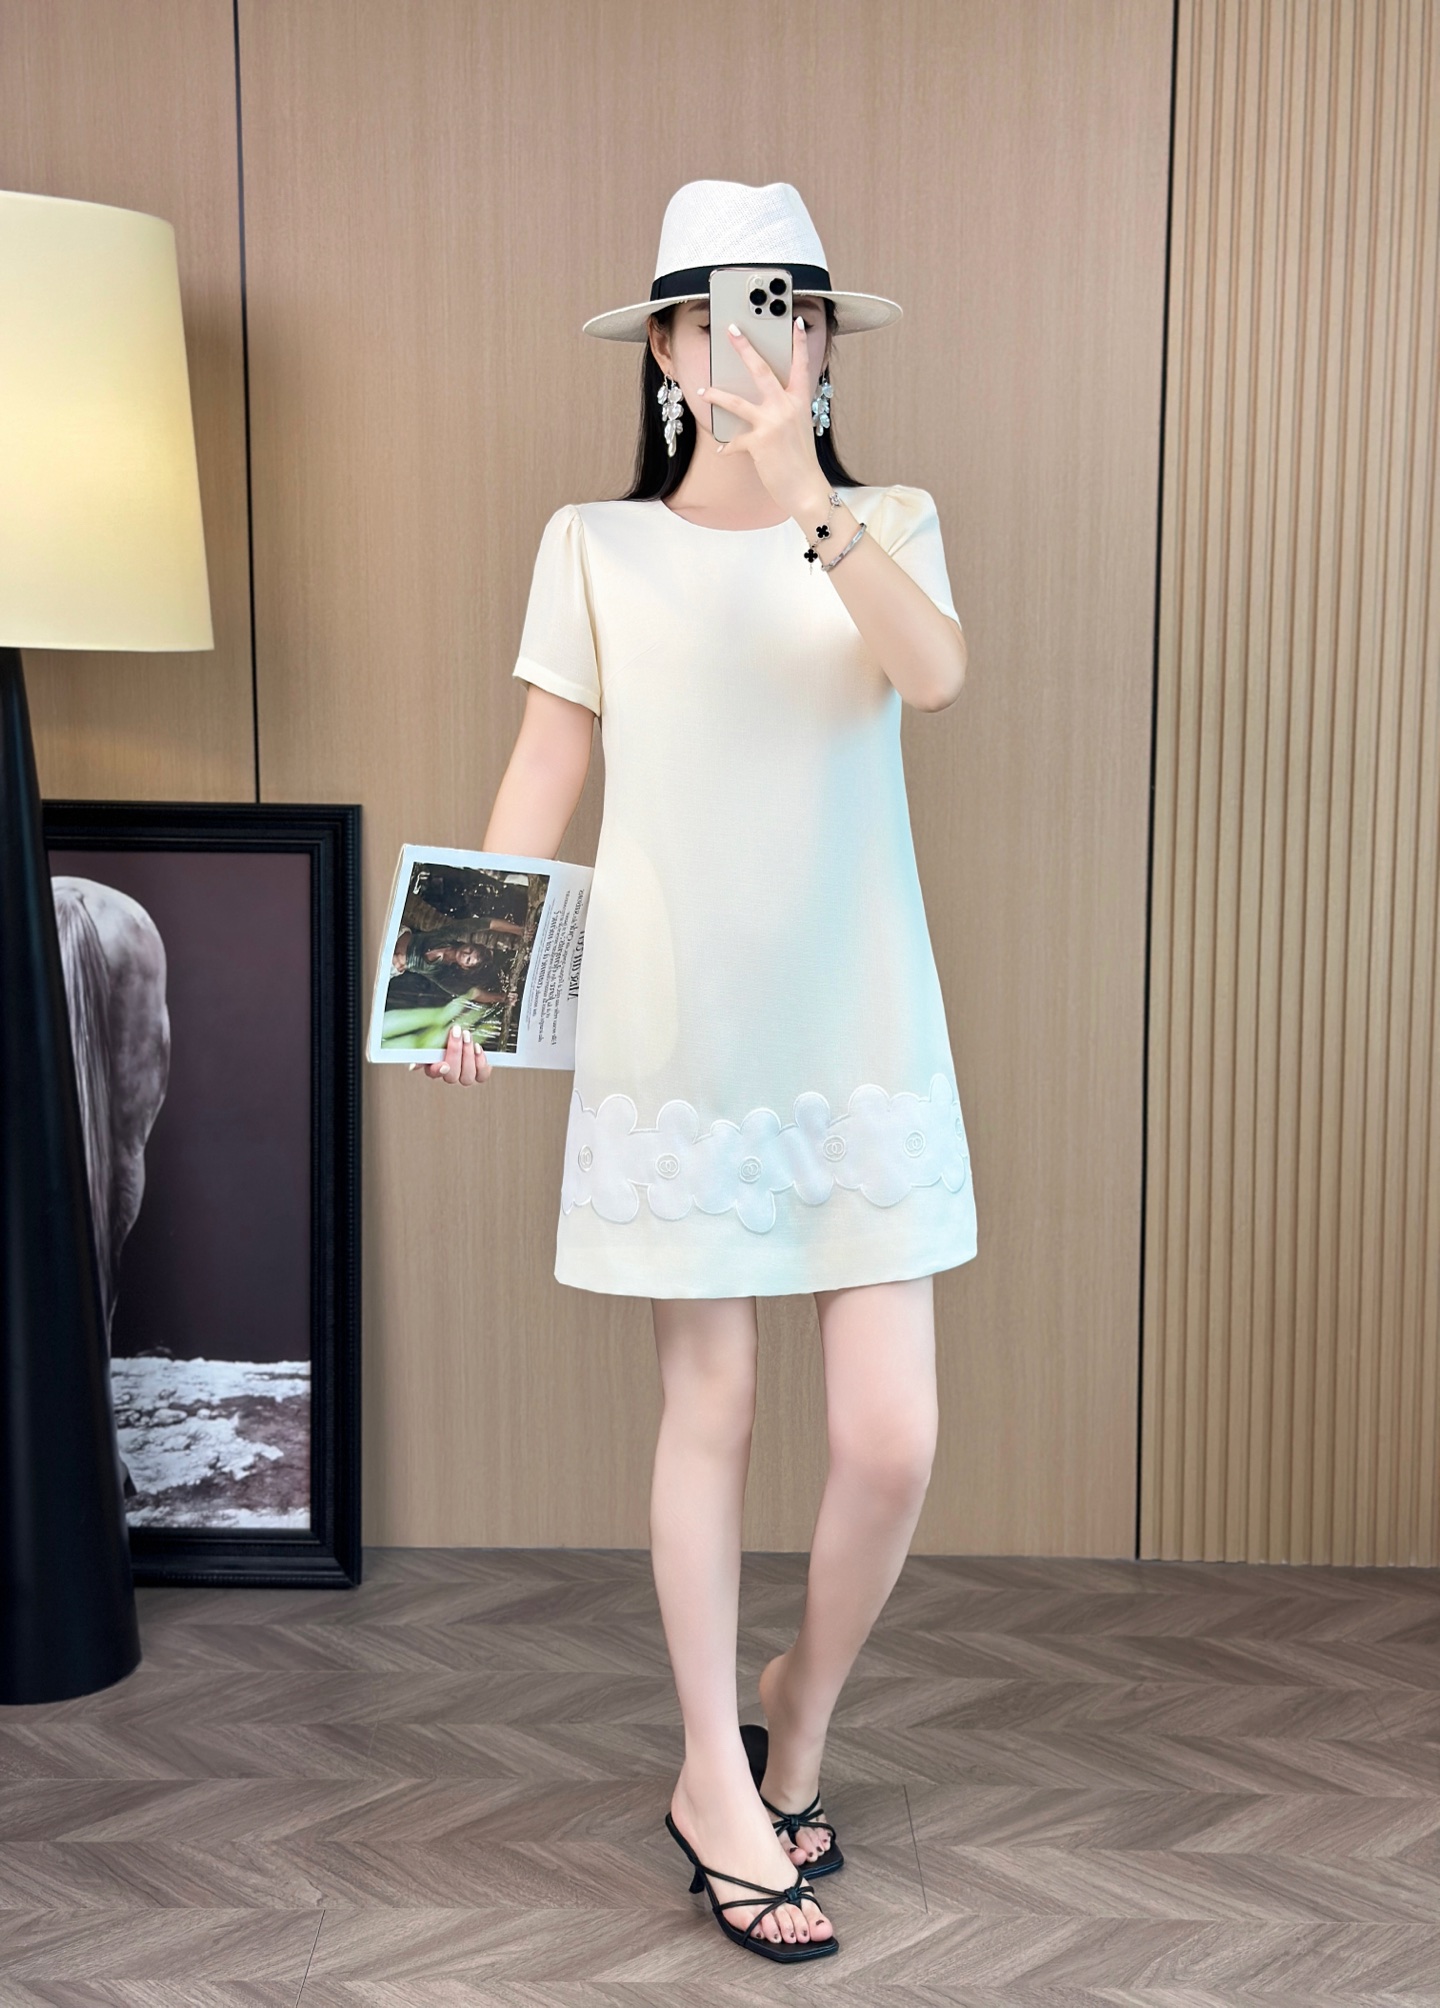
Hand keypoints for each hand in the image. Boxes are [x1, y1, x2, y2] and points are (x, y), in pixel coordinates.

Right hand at [416, 1023, 491, 1085]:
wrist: (466, 1031)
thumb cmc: (447, 1032)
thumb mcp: (434, 1035)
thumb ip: (423, 1048)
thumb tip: (413, 1067)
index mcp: (433, 1066)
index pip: (432, 1073)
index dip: (437, 1071)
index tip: (443, 1065)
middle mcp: (449, 1074)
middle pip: (451, 1074)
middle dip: (455, 1052)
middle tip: (457, 1033)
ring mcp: (465, 1075)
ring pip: (467, 1076)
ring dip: (468, 1055)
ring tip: (468, 1037)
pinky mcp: (480, 1073)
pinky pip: (482, 1075)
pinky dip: (481, 1062)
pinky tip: (478, 1048)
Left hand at [699, 315, 827, 521]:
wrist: (806, 488)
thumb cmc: (801, 461)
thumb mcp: (799, 429)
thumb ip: (786, 411)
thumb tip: (765, 403)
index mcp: (799, 402)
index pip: (801, 365)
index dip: (798, 342)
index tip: (794, 321)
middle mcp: (786, 407)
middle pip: (762, 370)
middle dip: (745, 348)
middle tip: (732, 331)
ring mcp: (772, 423)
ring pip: (737, 402)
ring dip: (717, 396)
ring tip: (703, 391)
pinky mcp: (759, 442)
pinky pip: (735, 440)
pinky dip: (728, 446)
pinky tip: (722, 450)